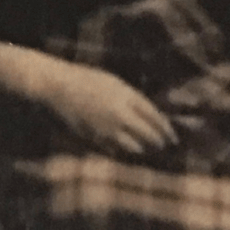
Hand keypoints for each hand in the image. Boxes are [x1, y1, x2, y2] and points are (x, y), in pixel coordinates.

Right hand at [36, 61, 177, 157]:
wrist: (56, 85)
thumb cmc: (85, 79)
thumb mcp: (113, 82)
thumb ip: (131, 98)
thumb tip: (149, 116)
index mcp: (125, 96)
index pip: (155, 116)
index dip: (166, 129)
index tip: (173, 137)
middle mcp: (119, 114)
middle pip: (147, 134)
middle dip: (158, 141)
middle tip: (163, 145)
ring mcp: (106, 127)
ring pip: (133, 147)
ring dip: (141, 149)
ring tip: (144, 149)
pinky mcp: (94, 137)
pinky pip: (114, 149)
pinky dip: (120, 150)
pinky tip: (121, 148)